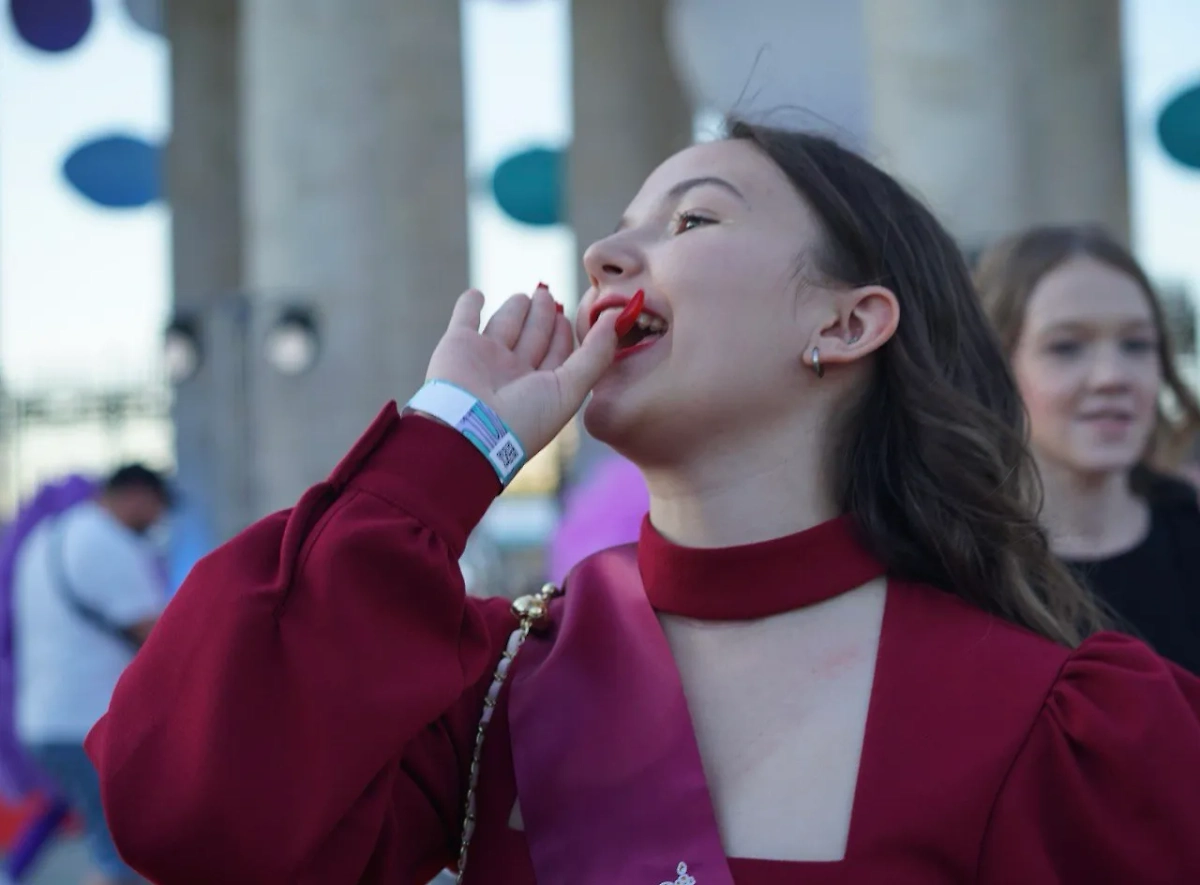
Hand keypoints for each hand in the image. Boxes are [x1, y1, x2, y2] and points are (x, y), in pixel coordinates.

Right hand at [423, 286, 619, 457]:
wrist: (468, 430)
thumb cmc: (524, 419)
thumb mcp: (570, 389)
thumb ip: (596, 355)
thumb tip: (616, 317)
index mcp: (540, 386)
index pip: (557, 353)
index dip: (565, 335)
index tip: (573, 315)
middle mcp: (513, 371)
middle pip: (532, 335)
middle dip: (542, 315)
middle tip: (548, 296)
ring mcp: (485, 357)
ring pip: (505, 324)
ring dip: (516, 309)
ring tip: (526, 296)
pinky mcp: (458, 344)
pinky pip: (465, 317)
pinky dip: (470, 304)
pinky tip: (476, 295)